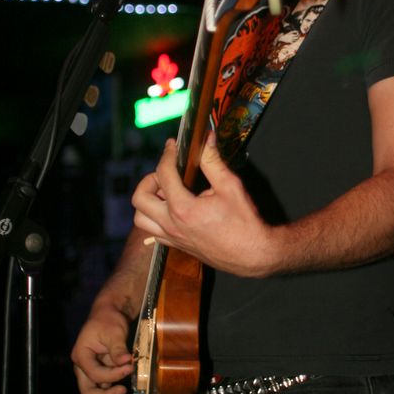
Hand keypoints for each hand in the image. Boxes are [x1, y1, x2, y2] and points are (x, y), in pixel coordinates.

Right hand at [70, 304, 133, 393]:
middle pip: (88, 390)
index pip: (94, 373)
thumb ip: (117, 348)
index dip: (112, 375)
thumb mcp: (114, 331)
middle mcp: (82, 367)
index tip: (128, 368)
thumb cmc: (108, 320)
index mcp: (81, 355)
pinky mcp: (97, 376)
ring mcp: (88, 373)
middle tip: (122, 393)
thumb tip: (125, 361)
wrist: (108, 315)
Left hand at [132, 133, 272, 276]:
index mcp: (183, 208)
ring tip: (166, 192)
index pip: (164, 174)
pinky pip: (153, 232)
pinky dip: (155, 218)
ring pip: (141, 218)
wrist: (252, 255)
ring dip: (148, 201)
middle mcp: (172, 225)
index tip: (172, 146)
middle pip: (140, 198)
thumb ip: (213, 161)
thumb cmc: (244, 222)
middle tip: (167, 173)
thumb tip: (206, 139)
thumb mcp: (230, 186)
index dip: (167, 155)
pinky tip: (173, 209)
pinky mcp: (177, 246)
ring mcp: (172, 238)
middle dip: (149, 179)